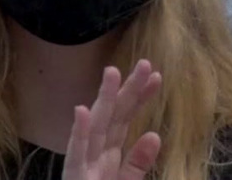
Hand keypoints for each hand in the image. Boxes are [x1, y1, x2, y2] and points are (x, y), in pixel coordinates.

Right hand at [64, 60, 162, 179]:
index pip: (126, 121)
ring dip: (102, 100)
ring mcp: (82, 167)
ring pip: (94, 129)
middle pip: (113, 118)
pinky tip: (82, 112)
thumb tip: (154, 134)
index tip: (156, 76)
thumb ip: (138, 163)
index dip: (140, 98)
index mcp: (108, 157)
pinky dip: (79, 134)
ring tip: (112, 72)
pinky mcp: (74, 179)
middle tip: (145, 63)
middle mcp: (94, 156)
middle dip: (127, 90)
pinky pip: (76, 155)